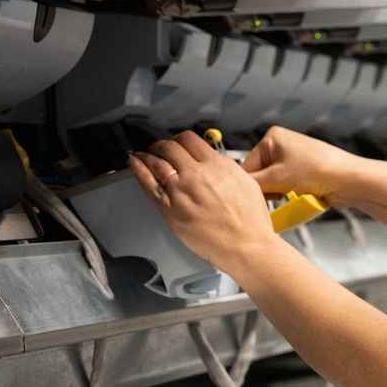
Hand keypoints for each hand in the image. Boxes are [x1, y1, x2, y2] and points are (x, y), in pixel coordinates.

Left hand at [130, 131, 275, 273]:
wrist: (247, 246)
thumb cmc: (251, 222)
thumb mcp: (246, 183)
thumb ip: (226, 169)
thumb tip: (215, 164)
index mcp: (218, 165)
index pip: (189, 139)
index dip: (181, 140)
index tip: (179, 144)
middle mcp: (197, 174)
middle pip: (170, 147)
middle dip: (163, 146)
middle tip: (160, 149)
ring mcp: (181, 190)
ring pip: (156, 162)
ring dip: (148, 155)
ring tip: (143, 155)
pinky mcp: (170, 209)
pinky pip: (148, 183)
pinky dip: (138, 169)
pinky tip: (134, 163)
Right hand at [242, 126, 360, 203]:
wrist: (350, 180)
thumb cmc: (319, 170)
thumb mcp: (278, 178)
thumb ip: (254, 184)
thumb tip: (237, 190)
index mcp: (273, 138)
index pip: (247, 165)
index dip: (251, 184)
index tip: (252, 197)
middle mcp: (283, 146)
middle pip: (261, 175)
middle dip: (268, 190)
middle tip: (278, 196)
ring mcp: (295, 160)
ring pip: (275, 184)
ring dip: (280, 195)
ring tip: (293, 195)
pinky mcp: (305, 174)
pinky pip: (289, 188)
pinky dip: (292, 196)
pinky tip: (301, 197)